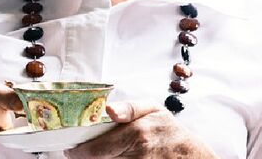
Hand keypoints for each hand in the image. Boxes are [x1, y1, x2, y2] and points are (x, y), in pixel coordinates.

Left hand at [68, 102, 217, 157]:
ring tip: (106, 153)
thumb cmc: (169, 132)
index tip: (72, 150)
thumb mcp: (153, 110)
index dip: (78, 152)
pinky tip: (116, 158)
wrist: (190, 156)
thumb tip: (109, 110)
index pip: (94, 150)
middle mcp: (136, 154)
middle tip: (83, 151)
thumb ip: (129, 108)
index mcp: (137, 133)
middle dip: (87, 156)